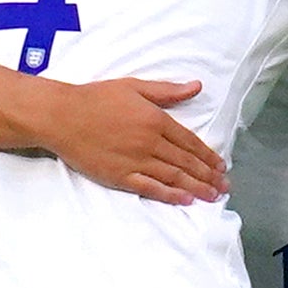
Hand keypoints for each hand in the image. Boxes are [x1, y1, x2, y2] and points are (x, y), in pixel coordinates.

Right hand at [34, 74, 226, 203]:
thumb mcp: (134, 86)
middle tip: (224, 185)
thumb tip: (196, 86)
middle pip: (187, 162)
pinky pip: (151, 188)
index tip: (221, 165)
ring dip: (197, 188)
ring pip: (174, 177)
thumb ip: (167, 91)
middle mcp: (150, 142)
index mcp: (156, 119)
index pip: (190, 141)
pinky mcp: (120, 176)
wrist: (62, 115)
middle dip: (208, 175)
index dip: (208, 155)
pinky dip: (170, 195)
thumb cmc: (96, 97)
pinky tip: (186, 201)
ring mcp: (136, 161)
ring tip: (213, 195)